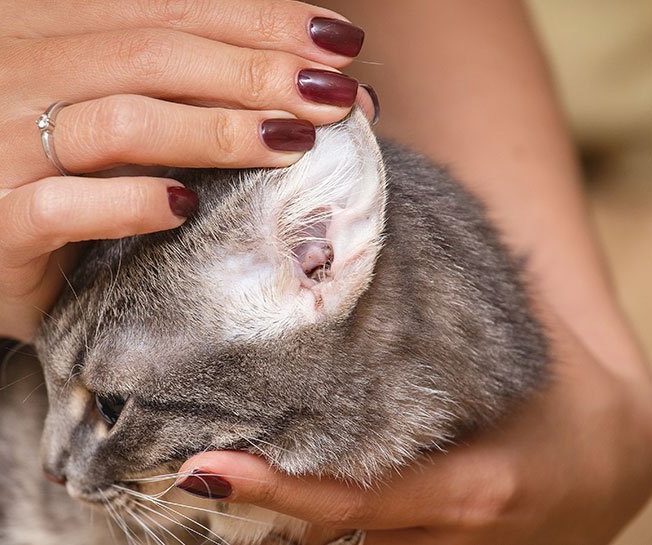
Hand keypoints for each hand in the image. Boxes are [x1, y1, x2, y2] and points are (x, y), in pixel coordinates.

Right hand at [0, 0, 371, 339]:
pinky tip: (186, 209)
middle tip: (331, 99)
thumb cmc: (81, 172)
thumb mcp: (134, 103)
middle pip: (147, 53)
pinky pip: (64, 206)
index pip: (159, 5)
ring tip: (291, 145)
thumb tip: (329, 72)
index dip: (257, 19)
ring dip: (218, 132)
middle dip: (255, 73)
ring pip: (118, 122)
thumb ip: (201, 75)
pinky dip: (134, 203)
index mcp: (27, 17)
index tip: (337, 44)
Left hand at [176, 314, 651, 544]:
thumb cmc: (563, 400)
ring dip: (275, 508)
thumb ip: (447, 318)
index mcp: (468, 490)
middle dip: (259, 498)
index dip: (274, 487)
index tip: (204, 469)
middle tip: (181, 448)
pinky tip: (262, 469)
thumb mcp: (515, 356)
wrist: (608, 466)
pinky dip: (306, 512)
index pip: (350, 497)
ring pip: (329, 540)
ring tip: (206, 455)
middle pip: (324, 529)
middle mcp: (440, 540)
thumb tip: (370, 246)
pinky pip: (348, 538)